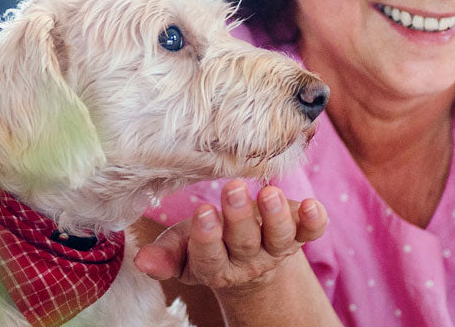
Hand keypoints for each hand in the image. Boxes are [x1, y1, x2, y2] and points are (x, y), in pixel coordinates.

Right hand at [133, 181, 326, 293]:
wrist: (246, 259)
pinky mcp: (297, 237)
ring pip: (278, 238)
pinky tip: (314, 206)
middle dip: (239, 217)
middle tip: (234, 189)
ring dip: (276, 216)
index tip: (204, 212)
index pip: (209, 255)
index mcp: (213, 265)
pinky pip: (309, 233)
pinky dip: (314, 221)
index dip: (207, 237)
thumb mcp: (182, 249)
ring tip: (270, 192)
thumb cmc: (208, 242)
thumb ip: (165, 255)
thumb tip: (141, 260)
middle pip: (244, 242)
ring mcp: (274, 249)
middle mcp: (246, 260)